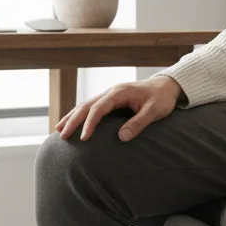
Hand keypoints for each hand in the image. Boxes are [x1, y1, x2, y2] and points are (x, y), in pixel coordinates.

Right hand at [56, 75, 183, 141]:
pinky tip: (72, 123)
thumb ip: (138, 123)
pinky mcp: (111, 100)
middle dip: (72, 120)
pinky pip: (91, 107)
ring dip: (72, 117)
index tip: (84, 138)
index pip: (98, 109)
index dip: (89, 124)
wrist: (166, 86)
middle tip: (61, 135)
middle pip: (86, 106)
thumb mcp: (154, 111)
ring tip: (58, 130)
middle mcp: (110, 92)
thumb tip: (121, 137)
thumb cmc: (161, 99)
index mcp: (119, 93)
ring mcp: (109, 95)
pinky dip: (80, 115)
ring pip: (85, 105)